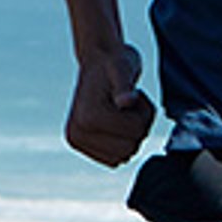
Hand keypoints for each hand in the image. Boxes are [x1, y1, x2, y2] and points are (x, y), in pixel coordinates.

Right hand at [64, 42, 152, 166]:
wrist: (98, 61)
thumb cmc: (115, 62)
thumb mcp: (124, 67)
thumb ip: (124, 85)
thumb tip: (126, 101)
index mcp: (87, 116)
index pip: (136, 131)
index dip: (144, 113)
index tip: (133, 95)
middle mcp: (77, 133)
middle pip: (130, 148)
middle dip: (138, 126)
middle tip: (130, 103)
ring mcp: (77, 141)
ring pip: (124, 156)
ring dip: (131, 135)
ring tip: (123, 111)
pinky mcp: (81, 145)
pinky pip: (115, 160)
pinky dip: (122, 143)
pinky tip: (117, 122)